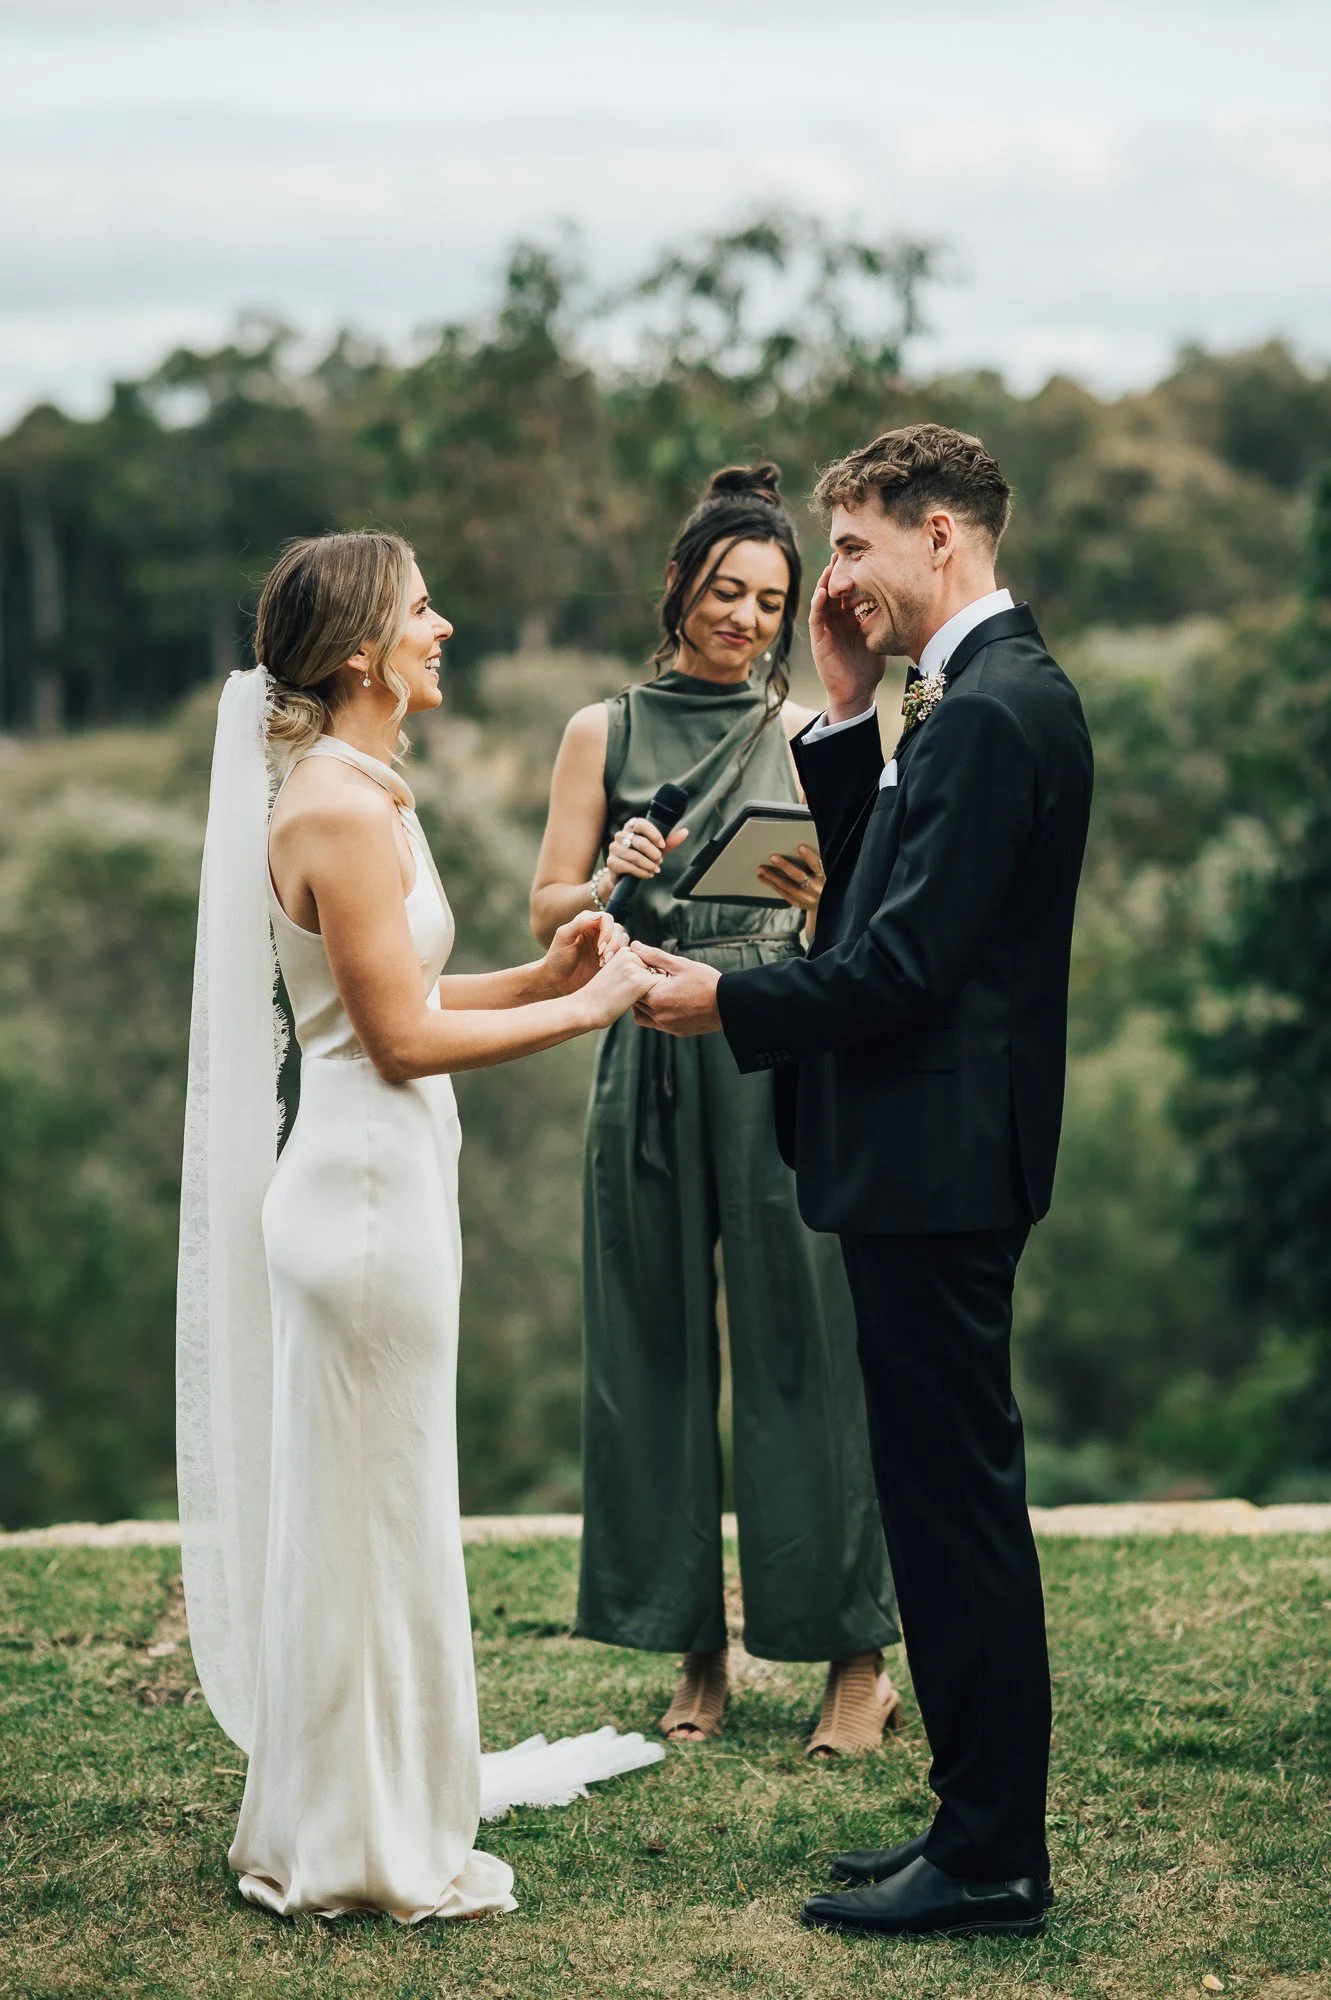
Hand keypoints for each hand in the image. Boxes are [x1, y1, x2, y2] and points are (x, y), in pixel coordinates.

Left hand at [544, 910, 628, 995]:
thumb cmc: (557, 958)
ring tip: (604, 962)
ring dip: (617, 951)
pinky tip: (605, 966)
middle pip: (618, 929)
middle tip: (604, 957)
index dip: (608, 932)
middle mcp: (598, 931)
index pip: (607, 918)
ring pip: (623, 940)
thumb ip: (579, 923)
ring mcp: (605, 944)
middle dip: (614, 943)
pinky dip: (618, 958)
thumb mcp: (564, 937)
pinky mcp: (610, 957)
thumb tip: (599, 915)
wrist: (558, 981)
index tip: (600, 947)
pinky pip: (623, 953)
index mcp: (588, 922)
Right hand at [579, 941, 660, 1027]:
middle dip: (648, 984)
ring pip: (659, 980)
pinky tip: (630, 1000)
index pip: (649, 964)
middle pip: (656, 971)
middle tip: (623, 992)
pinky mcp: (641, 981)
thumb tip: (656, 971)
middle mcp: (631, 954)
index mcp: (625, 950)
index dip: (641, 980)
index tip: (622, 987)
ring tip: (625, 995)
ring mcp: (636, 967)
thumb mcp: (616, 973)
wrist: (586, 1008)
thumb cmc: (601, 996)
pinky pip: (659, 991)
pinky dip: (650, 999)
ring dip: (649, 991)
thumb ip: (633, 967)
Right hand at [605, 815, 689, 885]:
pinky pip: (627, 866)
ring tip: (655, 869)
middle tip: (660, 860)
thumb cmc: (642, 857)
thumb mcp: (657, 849)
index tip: (662, 845)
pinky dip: (640, 872)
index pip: (640, 824)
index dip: (653, 833)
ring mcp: (614, 848)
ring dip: (648, 864)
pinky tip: (647, 874)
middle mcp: (621, 835)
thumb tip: (685, 832)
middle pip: (639, 841)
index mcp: (632, 827)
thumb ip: (669, 841)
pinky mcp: (611, 862)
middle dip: (653, 853)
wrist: (624, 875)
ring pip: (633, 855)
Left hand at [629, 944, 721, 1036]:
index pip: (632, 988)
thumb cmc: (707, 982)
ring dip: (645, 1004)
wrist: (729, 1004)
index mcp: (656, 998)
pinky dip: (657, 1013)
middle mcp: (658, 1016)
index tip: (647, 969)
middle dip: (639, 990)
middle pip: (635, 1003)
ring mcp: (667, 1026)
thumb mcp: (681, 964)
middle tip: (652, 978)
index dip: (637, 976)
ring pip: (643, 1016)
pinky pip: (657, 1024)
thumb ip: (655, 956)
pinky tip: (670, 1002)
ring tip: (659, 991)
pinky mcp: (676, 1032)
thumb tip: (636, 946)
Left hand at [756, 841, 823, 913]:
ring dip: (772, 876)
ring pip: (787, 886)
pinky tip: (762, 877)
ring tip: (761, 868)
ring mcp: (806, 898)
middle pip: (799, 877)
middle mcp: (816, 889)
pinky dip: (772, 884)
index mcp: (825, 878)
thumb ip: (814, 863)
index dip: (809, 856)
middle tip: (772, 857)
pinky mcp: (798, 902)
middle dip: (785, 866)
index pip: (817, 865)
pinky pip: (783, 893)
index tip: (800, 846)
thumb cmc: (823, 882)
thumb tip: (798, 846)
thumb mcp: (824, 873)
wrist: (826, 904)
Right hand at [809, 560, 884, 720]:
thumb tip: (908, 599)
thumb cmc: (870, 666)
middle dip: (839, 570)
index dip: (855, 573)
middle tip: (844, 550)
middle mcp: (837, 618)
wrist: (857, 691)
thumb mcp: (881, 636)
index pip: (851, 589)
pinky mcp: (819, 639)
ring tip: (831, 565)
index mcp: (851, 616)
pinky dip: (818, 604)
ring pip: (823, 599)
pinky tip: (822, 591)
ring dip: (826, 582)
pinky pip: (817, 618)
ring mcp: (827, 628)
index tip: (862, 554)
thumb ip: (886, 619)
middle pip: (836, 589)